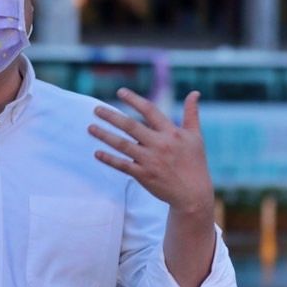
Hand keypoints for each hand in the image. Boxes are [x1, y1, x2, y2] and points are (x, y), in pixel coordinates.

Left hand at [89, 89, 213, 216]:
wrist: (193, 194)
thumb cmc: (195, 162)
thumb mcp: (195, 136)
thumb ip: (191, 113)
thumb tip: (195, 93)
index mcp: (171, 133)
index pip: (149, 110)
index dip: (134, 100)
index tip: (120, 92)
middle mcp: (159, 144)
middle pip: (130, 126)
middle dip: (111, 116)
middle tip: (96, 109)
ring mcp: (150, 160)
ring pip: (122, 145)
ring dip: (104, 135)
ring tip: (90, 128)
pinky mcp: (143, 175)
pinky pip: (122, 165)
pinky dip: (109, 159)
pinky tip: (97, 153)